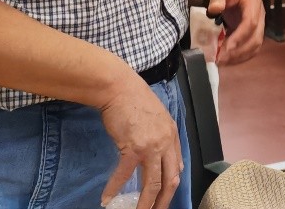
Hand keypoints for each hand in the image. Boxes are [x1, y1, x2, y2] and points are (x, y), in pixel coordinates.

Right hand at [99, 74, 183, 208]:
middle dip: (163, 200)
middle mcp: (166, 142)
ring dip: (145, 203)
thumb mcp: (156, 116)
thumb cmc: (133, 98)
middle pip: (170, 180)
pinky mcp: (133, 147)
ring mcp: (151, 146)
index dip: (171, 184)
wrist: (119, 87)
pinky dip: (114, 188)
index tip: (164, 195)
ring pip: (152, 184)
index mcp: (172, 134)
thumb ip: (160, 134)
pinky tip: (107, 198)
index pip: (177, 166)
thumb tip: (157, 153)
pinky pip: (124, 175)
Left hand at [207, 0, 263, 64]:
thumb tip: (214, 9)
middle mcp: (260, 16)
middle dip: (238, 51)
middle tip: (220, 59)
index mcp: (254, 3)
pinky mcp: (252, 33)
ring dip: (239, 56)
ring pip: (255, 46)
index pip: (251, 23)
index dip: (239, 37)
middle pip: (255, 39)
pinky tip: (226, 60)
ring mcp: (258, 26)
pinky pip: (250, 48)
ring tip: (221, 61)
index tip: (226, 48)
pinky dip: (240, 56)